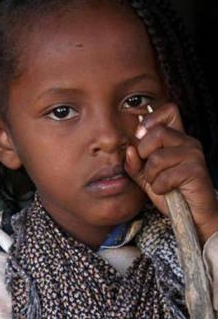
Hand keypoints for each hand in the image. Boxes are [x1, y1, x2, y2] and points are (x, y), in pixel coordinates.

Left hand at [124, 102, 217, 243]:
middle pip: (157, 132)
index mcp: (175, 138)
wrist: (191, 215)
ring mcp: (194, 155)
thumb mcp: (145, 176)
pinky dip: (159, 187)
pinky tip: (167, 190)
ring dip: (151, 175)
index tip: (140, 136)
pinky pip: (165, 175)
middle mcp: (187, 142)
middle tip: (148, 169)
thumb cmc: (169, 192)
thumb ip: (134, 163)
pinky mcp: (196, 170)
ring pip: (157, 157)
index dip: (151, 119)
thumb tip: (130, 150)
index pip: (169, 110)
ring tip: (159, 183)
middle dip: (144, 153)